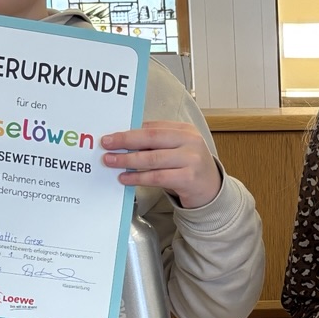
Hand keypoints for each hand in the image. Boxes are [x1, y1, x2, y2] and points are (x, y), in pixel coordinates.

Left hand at [101, 121, 222, 208]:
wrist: (212, 191)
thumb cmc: (188, 169)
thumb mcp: (176, 150)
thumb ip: (157, 143)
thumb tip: (124, 141)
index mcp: (185, 130)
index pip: (153, 126)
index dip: (130, 130)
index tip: (111, 135)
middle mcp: (190, 141)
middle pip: (151, 138)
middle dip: (125, 141)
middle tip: (106, 144)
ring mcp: (191, 159)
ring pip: (152, 158)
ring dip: (128, 160)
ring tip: (111, 161)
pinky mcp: (188, 178)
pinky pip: (157, 177)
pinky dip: (138, 178)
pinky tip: (125, 178)